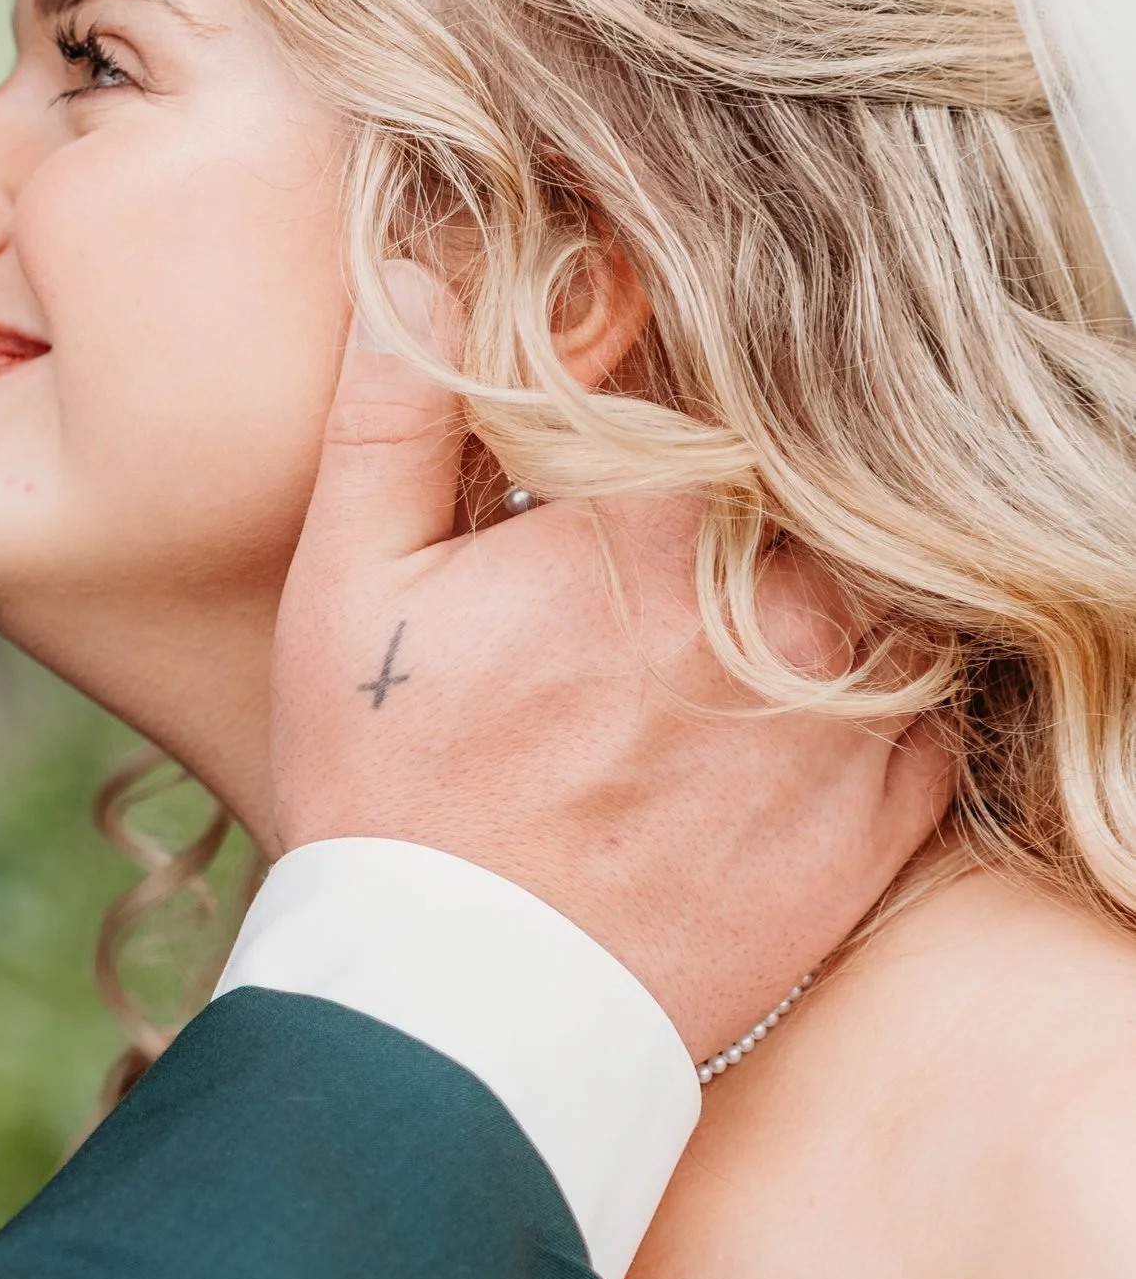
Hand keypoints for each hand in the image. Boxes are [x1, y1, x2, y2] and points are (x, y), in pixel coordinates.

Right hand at [270, 281, 953, 1062]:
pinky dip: (880, 685)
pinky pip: (930, 705)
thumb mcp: (348, 585)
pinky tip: (790, 698)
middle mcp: (782, 613)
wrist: (458, 1018)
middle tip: (697, 512)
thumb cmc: (389, 793)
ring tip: (747, 597)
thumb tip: (425, 260)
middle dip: (779, 474)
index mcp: (658, 528)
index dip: (696, 370)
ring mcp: (846, 722)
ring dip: (838, 573)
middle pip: (834, 481)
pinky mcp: (881, 822)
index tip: (652, 389)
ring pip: (899, 582)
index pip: (736, 378)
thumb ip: (396, 408)